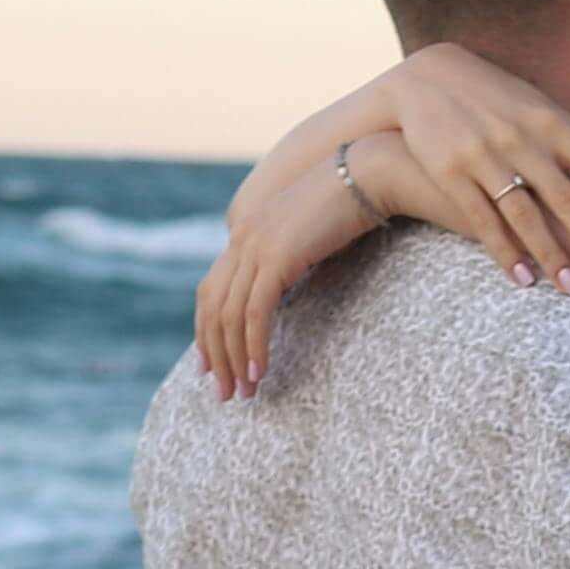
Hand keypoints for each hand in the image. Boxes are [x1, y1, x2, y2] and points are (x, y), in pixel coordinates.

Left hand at [194, 156, 375, 397]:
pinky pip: (255, 313)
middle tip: (224, 394)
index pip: (211, 291)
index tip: (210, 366)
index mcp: (245, 233)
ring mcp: (255, 247)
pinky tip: (260, 372)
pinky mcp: (275, 258)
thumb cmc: (348, 204)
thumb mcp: (309, 235)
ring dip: (234, 360)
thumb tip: (290, 286)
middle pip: (213, 308)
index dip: (206, 331)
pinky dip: (254, 346)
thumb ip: (291, 258)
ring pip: (230, 316)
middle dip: (215, 355)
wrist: (363, 174)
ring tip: (245, 393)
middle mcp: (241, 239)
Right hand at [387, 46, 569, 298]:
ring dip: (551, 254)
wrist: (427, 79)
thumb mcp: (548, 112)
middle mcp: (523, 141)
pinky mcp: (451, 173)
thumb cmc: (502, 100)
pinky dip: (504, 251)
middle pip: (567, 197)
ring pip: (524, 214)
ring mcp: (485, 157)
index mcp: (552, 124)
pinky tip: (524, 280)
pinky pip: (481, 219)